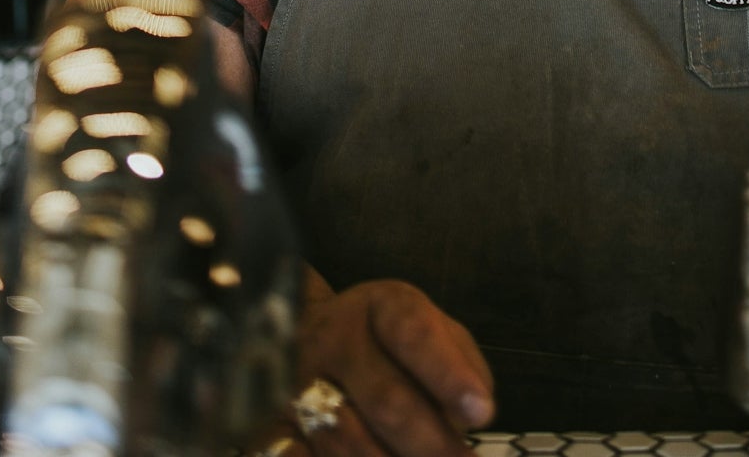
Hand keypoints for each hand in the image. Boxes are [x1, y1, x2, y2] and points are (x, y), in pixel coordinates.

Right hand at [260, 274, 495, 456]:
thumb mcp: (429, 329)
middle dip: (431, 444)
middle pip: (386, 399)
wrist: (304, 333)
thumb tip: (477, 408)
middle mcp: (332, 338)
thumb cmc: (386, 340)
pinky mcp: (267, 426)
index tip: (481, 413)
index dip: (448, 375)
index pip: (413, 334)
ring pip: (348, 440)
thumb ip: (460, 362)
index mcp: (378, 306)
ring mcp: (295, 383)